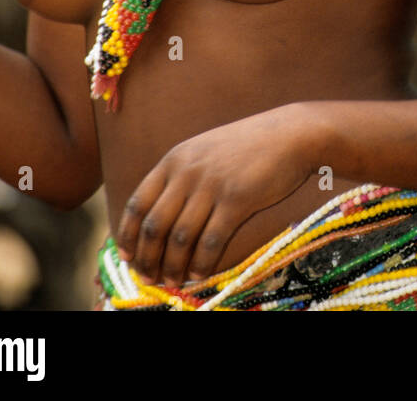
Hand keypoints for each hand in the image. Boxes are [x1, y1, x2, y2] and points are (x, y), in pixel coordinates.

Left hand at [115, 103, 317, 287]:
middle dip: (148, 258)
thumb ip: (180, 177)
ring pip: (179, 238)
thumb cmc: (246, 146)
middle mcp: (187, 171)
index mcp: (174, 159)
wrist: (289, 134)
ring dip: (172, 267)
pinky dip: (201, 264)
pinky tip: (200, 275)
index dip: (128, 235)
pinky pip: (210, 241)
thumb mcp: (203, 151)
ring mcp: (211, 185)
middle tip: (149, 277)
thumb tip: (158, 218)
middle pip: (154, 226)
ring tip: (173, 282)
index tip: (128, 257)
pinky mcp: (236, 200)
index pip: (137, 203)